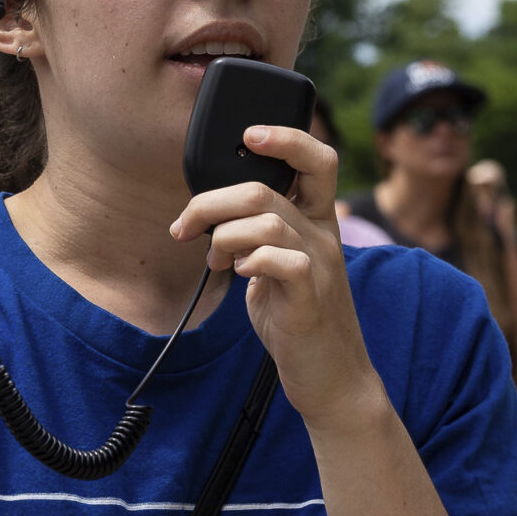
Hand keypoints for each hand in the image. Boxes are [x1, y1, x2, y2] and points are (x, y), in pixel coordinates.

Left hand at [168, 124, 384, 430]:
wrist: (331, 381)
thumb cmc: (297, 322)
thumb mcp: (274, 268)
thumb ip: (255, 238)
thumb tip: (211, 217)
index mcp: (317, 223)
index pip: (318, 159)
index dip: (286, 137)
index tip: (247, 135)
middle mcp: (323, 237)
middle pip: (265, 189)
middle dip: (210, 202)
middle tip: (184, 229)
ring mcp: (320, 266)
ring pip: (267, 220)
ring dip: (224, 237)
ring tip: (215, 263)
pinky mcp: (310, 298)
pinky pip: (282, 260)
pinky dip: (251, 261)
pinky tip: (240, 276)